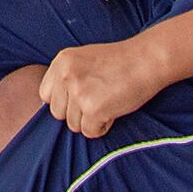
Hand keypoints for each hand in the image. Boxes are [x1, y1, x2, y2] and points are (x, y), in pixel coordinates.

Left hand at [38, 38, 166, 138]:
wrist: (147, 59)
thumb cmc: (120, 61)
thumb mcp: (83, 59)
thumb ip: (66, 77)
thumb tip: (54, 105)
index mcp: (61, 62)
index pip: (44, 95)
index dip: (62, 102)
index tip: (79, 99)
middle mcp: (65, 76)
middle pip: (57, 113)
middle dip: (76, 113)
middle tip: (97, 101)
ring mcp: (78, 92)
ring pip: (73, 125)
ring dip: (90, 120)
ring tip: (108, 103)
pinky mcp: (94, 108)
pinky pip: (90, 132)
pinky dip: (102, 127)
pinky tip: (113, 111)